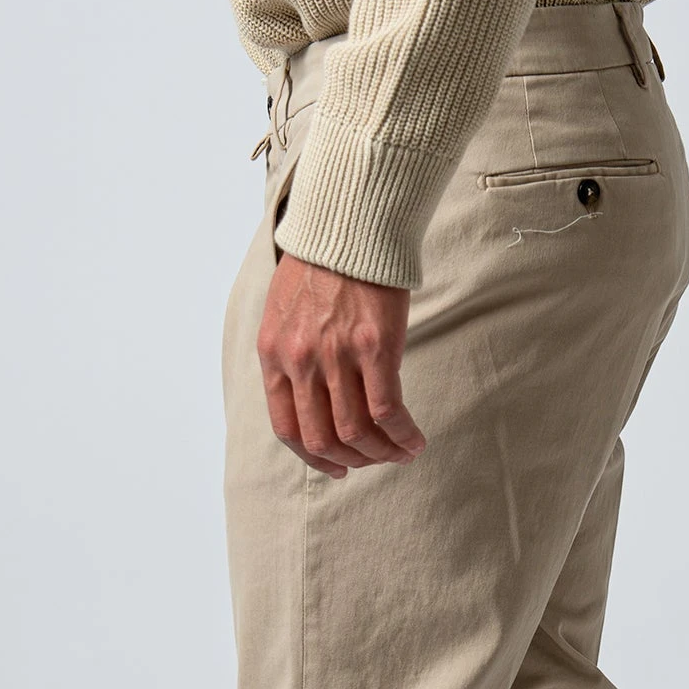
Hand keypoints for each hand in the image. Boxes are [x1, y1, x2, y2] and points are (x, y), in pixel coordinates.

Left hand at [256, 254, 427, 478]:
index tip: (337, 467)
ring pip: (356, 432)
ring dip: (382, 453)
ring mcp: (336, 356)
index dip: (314, 458)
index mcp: (274, 355)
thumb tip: (313, 397)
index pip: (288, 428)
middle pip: (322, 439)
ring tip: (401, 453)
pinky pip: (388, 411)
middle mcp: (301, 361)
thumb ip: (292, 355)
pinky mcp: (374, 347)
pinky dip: (402, 435)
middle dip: (352, 461)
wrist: (349, 222)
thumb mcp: (286, 312)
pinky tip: (415, 441)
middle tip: (374, 461)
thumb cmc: (321, 263)